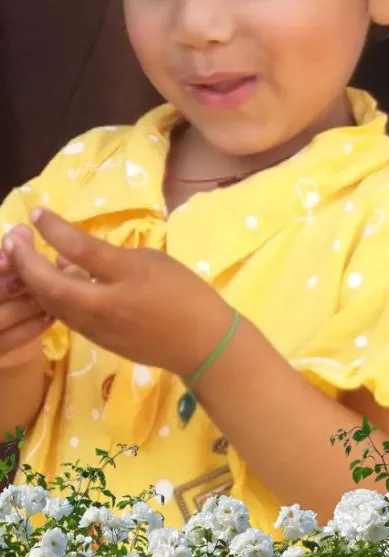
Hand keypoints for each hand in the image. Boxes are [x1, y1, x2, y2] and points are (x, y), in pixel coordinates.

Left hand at [3, 209, 231, 375]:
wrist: (201, 343)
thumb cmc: (182, 293)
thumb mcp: (147, 261)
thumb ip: (104, 257)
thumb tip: (65, 254)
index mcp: (120, 282)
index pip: (77, 251)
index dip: (53, 230)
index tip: (35, 213)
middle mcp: (101, 309)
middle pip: (50, 286)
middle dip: (25, 261)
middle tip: (13, 236)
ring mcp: (96, 329)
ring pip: (52, 304)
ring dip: (32, 280)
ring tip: (21, 256)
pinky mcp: (98, 340)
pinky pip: (65, 315)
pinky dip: (50, 296)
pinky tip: (49, 281)